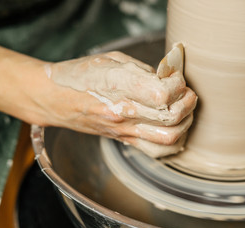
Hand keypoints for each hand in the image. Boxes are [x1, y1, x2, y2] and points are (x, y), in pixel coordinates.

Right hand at [47, 51, 196, 157]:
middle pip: (171, 118)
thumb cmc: (81, 74)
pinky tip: (173, 128)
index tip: (175, 77)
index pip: (162, 95)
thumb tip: (170, 78)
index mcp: (119, 87)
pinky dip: (173, 143)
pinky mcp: (124, 140)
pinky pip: (156, 151)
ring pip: (168, 140)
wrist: (56, 98)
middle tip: (186, 93)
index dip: (177, 85)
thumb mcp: (113, 60)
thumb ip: (144, 70)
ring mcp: (124, 130)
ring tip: (183, 111)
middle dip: (188, 103)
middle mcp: (123, 113)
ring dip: (184, 125)